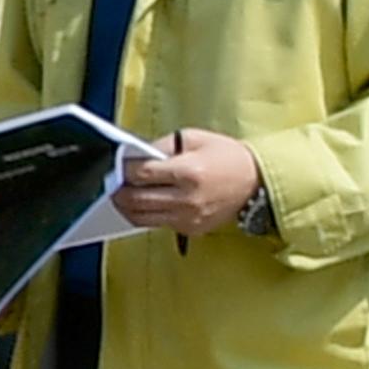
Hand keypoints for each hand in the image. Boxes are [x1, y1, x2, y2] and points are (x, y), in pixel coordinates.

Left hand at [113, 127, 265, 236]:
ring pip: (140, 218)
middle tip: (112, 183)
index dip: (123, 169)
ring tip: (121, 196)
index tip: (117, 165)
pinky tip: (143, 203)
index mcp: (188, 172)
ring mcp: (187, 218)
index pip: (141, 174)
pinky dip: (145, 215)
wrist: (256, 182)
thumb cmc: (226, 157)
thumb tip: (133, 156)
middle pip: (135, 199)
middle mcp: (186, 199)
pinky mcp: (189, 230)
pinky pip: (157, 224)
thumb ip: (162, 145)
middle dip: (118, 191)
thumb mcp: (194, 139)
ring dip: (126, 207)